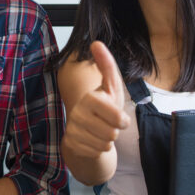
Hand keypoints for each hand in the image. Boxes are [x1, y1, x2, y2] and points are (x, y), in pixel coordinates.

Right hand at [63, 41, 129, 156]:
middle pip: (113, 133)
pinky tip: (92, 139)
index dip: (122, 120)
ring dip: (107, 140)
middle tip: (107, 124)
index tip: (120, 118)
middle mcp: (78, 113)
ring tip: (100, 130)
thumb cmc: (102, 106)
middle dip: (115, 131)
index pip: (118, 118)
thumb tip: (96, 42)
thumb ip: (107, 65)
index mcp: (90, 98)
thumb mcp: (110, 86)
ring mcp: (73, 129)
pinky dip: (98, 148)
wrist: (83, 128)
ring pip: (105, 143)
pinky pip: (96, 152)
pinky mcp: (71, 143)